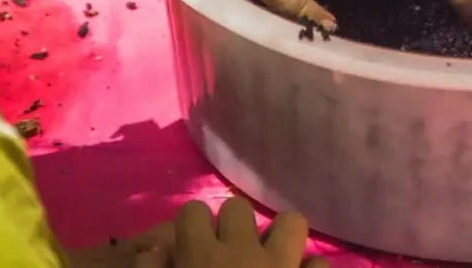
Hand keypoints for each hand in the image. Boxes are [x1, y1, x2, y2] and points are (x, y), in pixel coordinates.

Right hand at [128, 199, 323, 267]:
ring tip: (268, 258)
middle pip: (237, 209)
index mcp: (202, 258)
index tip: (186, 250)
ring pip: (290, 222)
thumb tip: (152, 249)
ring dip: (278, 238)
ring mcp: (283, 267)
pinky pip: (319, 263)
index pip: (193, 212)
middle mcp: (244, 253)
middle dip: (231, 228)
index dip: (190, 229)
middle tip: (225, 257)